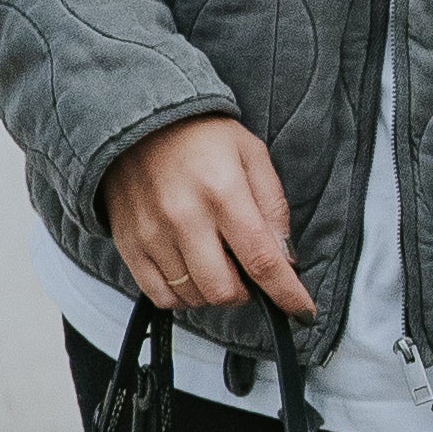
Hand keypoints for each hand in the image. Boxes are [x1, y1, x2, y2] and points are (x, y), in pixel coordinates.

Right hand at [105, 113, 311, 315]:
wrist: (136, 121)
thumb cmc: (200, 136)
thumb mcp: (252, 154)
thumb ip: (273, 206)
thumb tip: (286, 258)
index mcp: (223, 192)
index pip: (262, 260)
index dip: (287, 293)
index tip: (302, 310)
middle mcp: (185, 218)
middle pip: (224, 290)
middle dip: (245, 292)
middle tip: (245, 268)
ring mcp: (153, 235)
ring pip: (193, 297)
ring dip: (213, 291)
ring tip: (215, 260)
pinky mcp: (130, 245)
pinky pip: (161, 296)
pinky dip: (182, 296)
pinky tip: (190, 272)